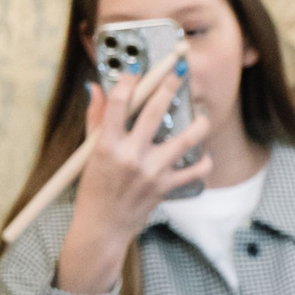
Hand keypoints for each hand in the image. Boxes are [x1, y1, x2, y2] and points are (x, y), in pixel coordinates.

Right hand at [56, 59, 213, 294]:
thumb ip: (96, 119)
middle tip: (181, 69)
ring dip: (199, 124)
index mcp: (107, 143)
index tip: (139, 68)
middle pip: (156, 111)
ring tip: (204, 115)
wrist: (103, 226)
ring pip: (185, 141)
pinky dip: (204, 163)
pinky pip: (194, 172)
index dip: (131, 80)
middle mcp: (131, 154)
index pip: (120, 103)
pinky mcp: (165, 187)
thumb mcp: (89, 152)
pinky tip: (205, 154)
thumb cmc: (94, 187)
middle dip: (169, 85)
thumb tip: (96, 89)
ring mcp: (151, 171)